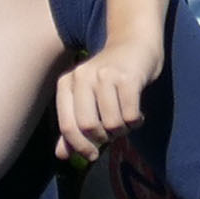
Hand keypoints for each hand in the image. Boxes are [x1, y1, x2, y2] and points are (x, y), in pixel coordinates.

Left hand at [53, 39, 160, 160]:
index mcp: (67, 82)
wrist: (135, 42)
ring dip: (122, 131)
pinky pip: (130, 116)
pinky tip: (138, 116)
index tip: (91, 155)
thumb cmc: (108, 77)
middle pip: (88, 126)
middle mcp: (83, 76)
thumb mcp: (86, 98)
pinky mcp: (128, 78)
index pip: (67, 126)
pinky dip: (135, 123)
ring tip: (126, 122)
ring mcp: (105, 75)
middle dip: (103, 138)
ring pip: (112, 123)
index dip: (79, 146)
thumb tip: (61, 156)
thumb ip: (73, 126)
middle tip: (112, 134)